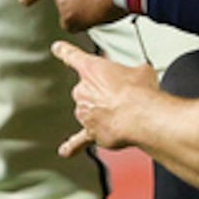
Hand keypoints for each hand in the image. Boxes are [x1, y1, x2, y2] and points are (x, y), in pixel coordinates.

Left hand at [55, 39, 164, 157]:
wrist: (139, 116)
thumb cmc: (139, 91)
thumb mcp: (141, 70)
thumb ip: (132, 73)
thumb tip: (138, 79)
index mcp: (91, 68)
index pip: (72, 56)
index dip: (64, 51)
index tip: (57, 48)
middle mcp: (82, 90)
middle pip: (87, 89)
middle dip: (103, 92)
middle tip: (122, 94)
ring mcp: (84, 113)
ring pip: (89, 111)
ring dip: (103, 112)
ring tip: (124, 113)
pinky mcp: (91, 132)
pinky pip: (79, 139)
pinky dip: (73, 146)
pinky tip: (66, 151)